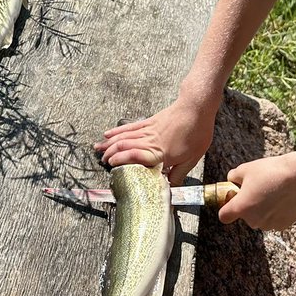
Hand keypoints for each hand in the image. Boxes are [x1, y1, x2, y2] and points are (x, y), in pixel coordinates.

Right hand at [96, 95, 217, 184]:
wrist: (196, 108)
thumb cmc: (197, 131)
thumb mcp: (192, 159)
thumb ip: (178, 174)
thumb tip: (171, 187)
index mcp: (160, 152)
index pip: (135, 156)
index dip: (121, 161)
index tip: (112, 166)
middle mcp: (151, 141)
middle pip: (125, 146)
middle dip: (111, 154)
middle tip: (102, 161)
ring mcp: (148, 130)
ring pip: (124, 136)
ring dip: (109, 143)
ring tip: (98, 149)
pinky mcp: (149, 122)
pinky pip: (130, 127)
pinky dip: (117, 131)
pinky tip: (108, 133)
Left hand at [217, 154, 295, 230]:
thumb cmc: (271, 171)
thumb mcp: (246, 168)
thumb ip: (233, 177)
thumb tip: (232, 180)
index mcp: (241, 207)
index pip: (224, 216)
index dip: (226, 208)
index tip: (232, 200)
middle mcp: (253, 220)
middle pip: (245, 216)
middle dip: (249, 205)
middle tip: (257, 189)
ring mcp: (269, 225)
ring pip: (261, 218)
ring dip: (263, 210)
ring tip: (273, 191)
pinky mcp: (284, 225)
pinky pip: (275, 220)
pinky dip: (277, 212)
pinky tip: (283, 198)